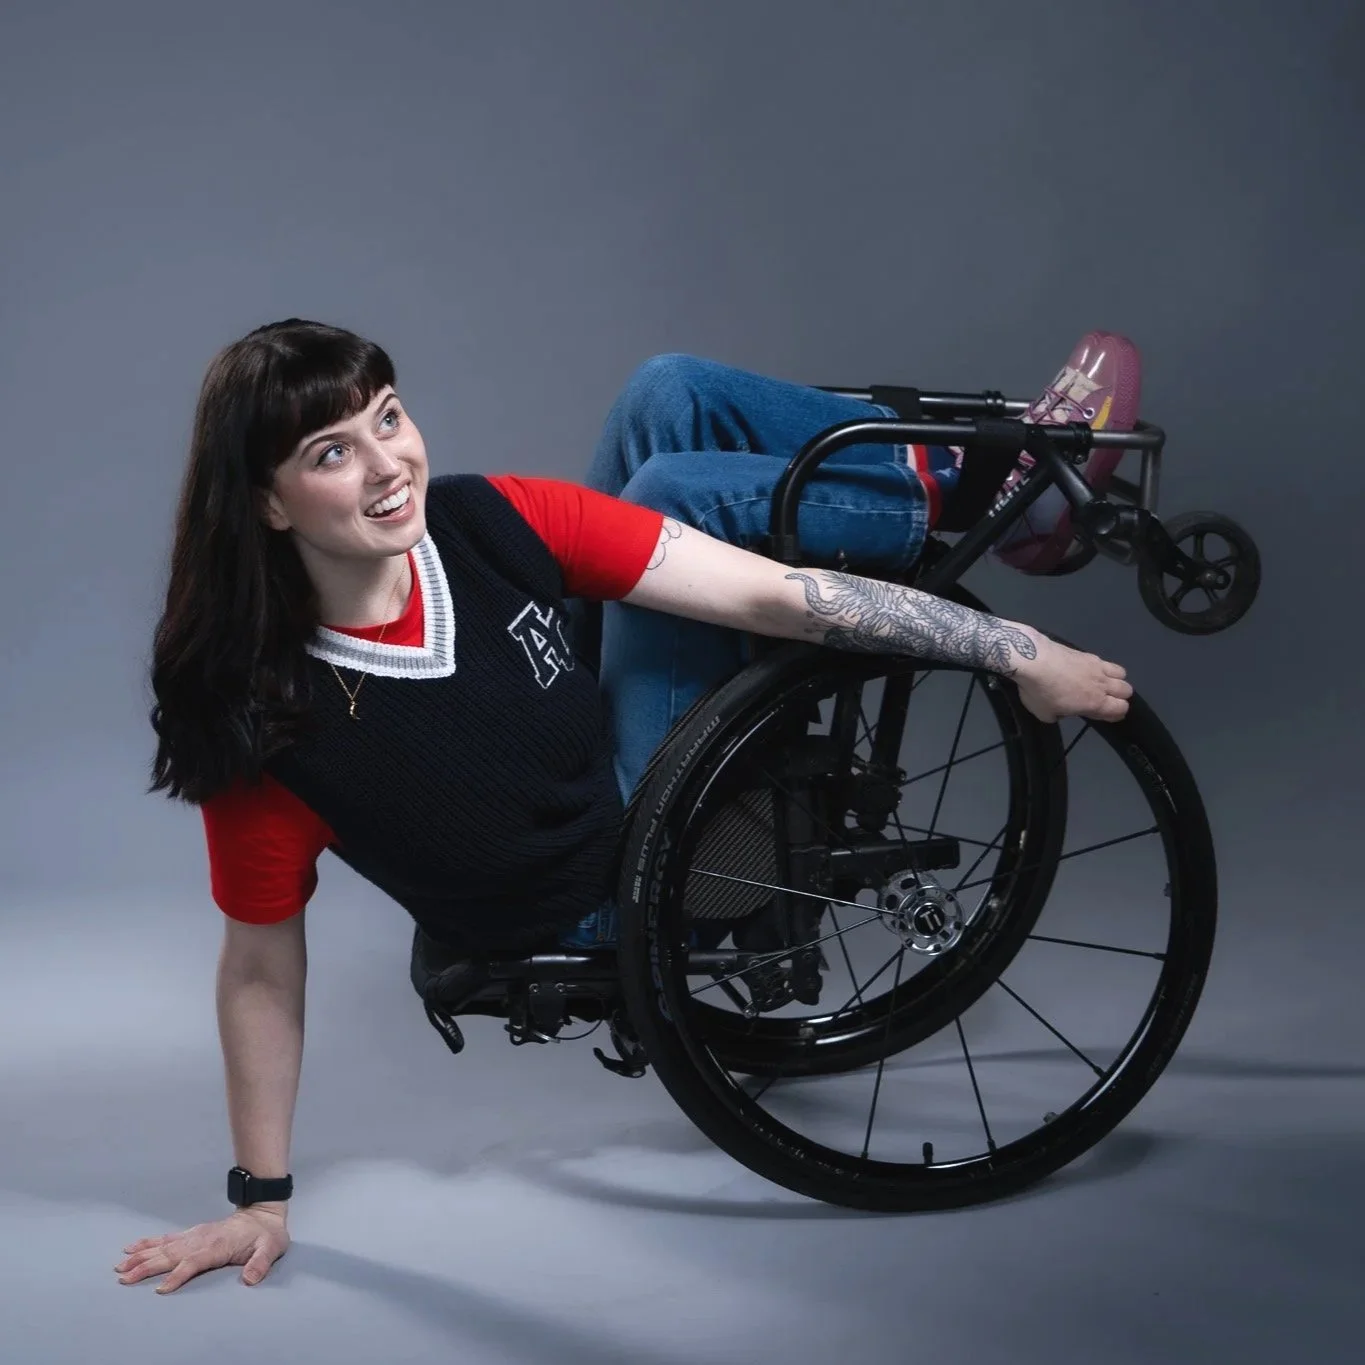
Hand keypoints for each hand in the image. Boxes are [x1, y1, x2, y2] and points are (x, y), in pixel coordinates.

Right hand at [114, 1205, 289, 1293]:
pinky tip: (132, 1248)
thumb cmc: (267, 1235)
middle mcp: (202, 1239)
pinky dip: (148, 1243)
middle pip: (171, 1255)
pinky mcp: (191, 1234)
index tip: (161, 1290)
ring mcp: (195, 1235)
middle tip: (124, 1278)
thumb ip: (261, 1263)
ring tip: (120, 1266)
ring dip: (142, 1256)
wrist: (264, 1213)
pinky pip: (166, 1239)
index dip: (178, 1275)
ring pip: (163, 1247)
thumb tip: (250, 1278)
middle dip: (147, 1267)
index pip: (194, 1262)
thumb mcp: (272, 1248)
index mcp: (219, 1245)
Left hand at [1008, 625, 1132, 724]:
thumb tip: (1061, 711)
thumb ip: (1059, 715)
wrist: (1032, 659)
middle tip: (1104, 699)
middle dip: (1119, 697)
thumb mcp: (1045, 714)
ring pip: (1121, 673)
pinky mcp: (1087, 653)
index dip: (1116, 714)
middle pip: (1126, 690)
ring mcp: (1096, 666)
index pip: (1120, 709)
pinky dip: (1102, 668)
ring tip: (1100, 683)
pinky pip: (1104, 661)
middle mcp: (1102, 684)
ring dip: (1115, 679)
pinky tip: (1087, 670)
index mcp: (1095, 703)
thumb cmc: (1039, 691)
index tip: (1106, 716)